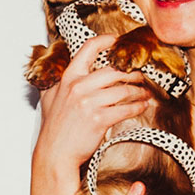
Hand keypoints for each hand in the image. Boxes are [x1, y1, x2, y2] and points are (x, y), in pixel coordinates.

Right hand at [34, 38, 154, 182]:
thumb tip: (62, 70)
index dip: (106, 41)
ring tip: (145, 93)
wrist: (55, 154)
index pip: (88, 49)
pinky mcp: (99, 119)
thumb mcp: (49, 98)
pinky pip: (126, 109)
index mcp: (68, 78)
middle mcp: (78, 87)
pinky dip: (138, 107)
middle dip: (132, 73)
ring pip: (123, 90)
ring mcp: (89, 103)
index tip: (118, 40)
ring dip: (139, 91)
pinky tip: (142, 106)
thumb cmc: (54, 129)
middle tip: (141, 76)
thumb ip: (58, 82)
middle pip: (114, 70)